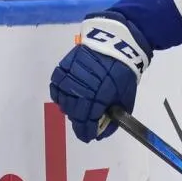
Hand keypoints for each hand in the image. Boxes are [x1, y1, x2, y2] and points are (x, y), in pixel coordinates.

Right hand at [50, 14, 147, 141]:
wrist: (117, 44)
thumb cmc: (124, 73)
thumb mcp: (125, 98)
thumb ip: (114, 116)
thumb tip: (101, 131)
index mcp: (98, 98)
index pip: (86, 122)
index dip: (86, 132)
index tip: (88, 136)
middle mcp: (82, 90)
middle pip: (73, 113)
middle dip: (79, 121)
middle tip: (85, 122)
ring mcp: (71, 78)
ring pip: (63, 101)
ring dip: (69, 108)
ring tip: (77, 108)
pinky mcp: (64, 66)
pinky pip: (56, 85)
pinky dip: (60, 93)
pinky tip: (66, 95)